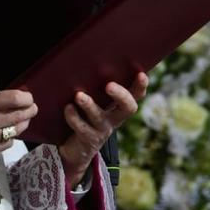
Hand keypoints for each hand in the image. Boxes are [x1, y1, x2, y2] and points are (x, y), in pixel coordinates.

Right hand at [0, 90, 36, 163]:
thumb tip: (10, 101)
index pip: (11, 99)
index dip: (24, 98)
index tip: (28, 97)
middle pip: (17, 116)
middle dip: (29, 110)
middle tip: (33, 107)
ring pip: (15, 131)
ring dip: (22, 124)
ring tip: (24, 120)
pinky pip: (7, 143)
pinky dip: (10, 137)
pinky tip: (7, 133)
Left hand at [57, 71, 148, 188]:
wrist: (75, 151)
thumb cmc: (83, 118)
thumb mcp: (92, 103)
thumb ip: (93, 87)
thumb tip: (85, 59)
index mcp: (118, 107)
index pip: (135, 96)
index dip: (140, 87)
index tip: (142, 74)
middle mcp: (114, 119)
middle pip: (127, 108)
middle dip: (120, 95)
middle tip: (109, 85)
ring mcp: (101, 130)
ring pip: (100, 117)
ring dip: (89, 105)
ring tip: (79, 95)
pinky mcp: (87, 139)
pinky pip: (81, 127)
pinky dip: (73, 116)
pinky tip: (67, 107)